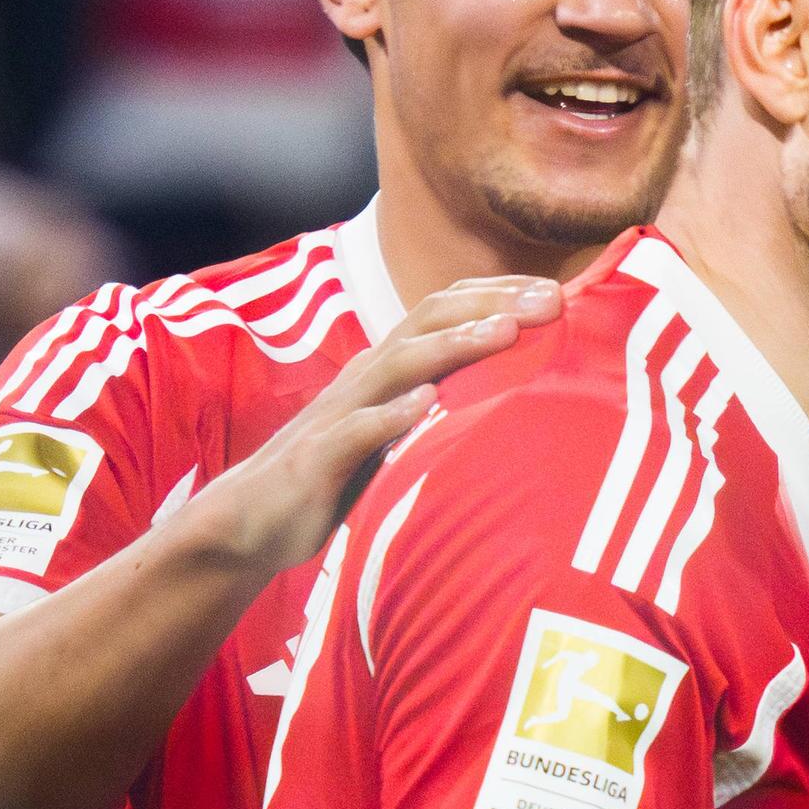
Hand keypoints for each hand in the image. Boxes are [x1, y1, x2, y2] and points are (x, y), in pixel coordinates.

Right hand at [182, 276, 562, 575]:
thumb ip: (444, 403)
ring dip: (452, 345)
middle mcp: (365, 377)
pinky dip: (391, 414)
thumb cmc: (339, 473)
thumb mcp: (400, 431)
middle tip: (551, 299)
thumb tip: (520, 390)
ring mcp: (339, 413)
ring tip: (504, 332)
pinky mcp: (317, 458)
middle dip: (490, 304)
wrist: (251, 521)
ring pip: (397, 363)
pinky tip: (427, 404)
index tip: (557, 287)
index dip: (497, 291)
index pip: (445, 310)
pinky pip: (356, 430)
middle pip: (427, 320)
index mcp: (388, 367)